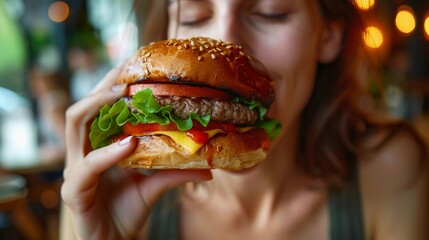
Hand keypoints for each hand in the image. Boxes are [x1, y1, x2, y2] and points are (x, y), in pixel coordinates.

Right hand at [61, 64, 211, 238]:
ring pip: (76, 127)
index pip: (97, 109)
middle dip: (102, 87)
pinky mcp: (74, 191)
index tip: (132, 67)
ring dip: (97, 106)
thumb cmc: (128, 211)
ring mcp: (75, 170)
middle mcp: (81, 153)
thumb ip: (176, 172)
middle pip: (82, 109)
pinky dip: (107, 153)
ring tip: (123, 95)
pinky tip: (128, 144)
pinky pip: (87, 166)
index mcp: (97, 146)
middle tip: (126, 73)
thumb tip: (209, 165)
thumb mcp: (156, 185)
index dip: (110, 86)